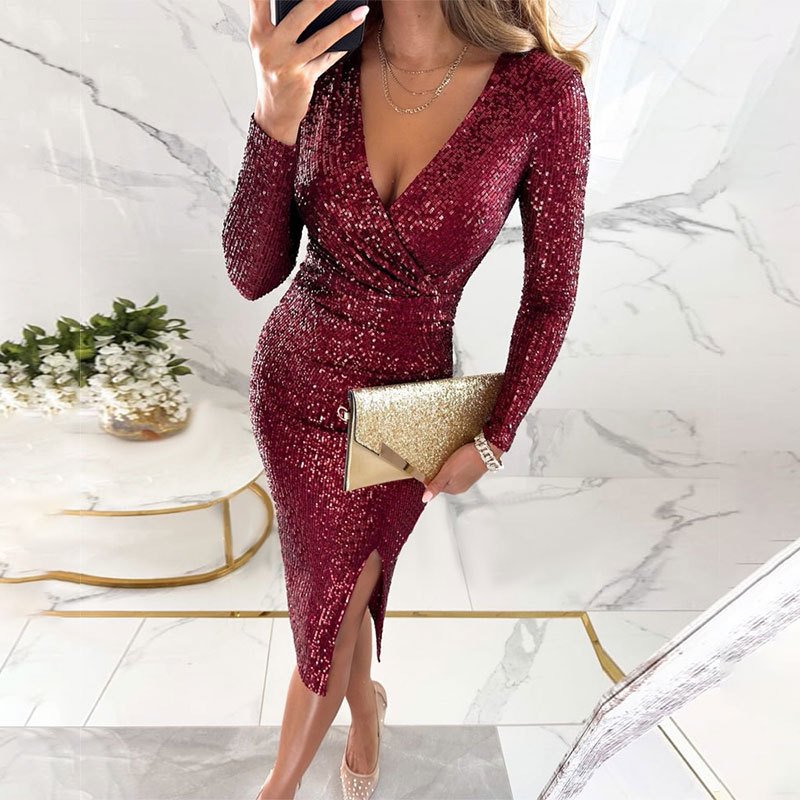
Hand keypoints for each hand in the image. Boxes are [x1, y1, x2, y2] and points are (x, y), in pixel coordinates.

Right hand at [249, 0, 369, 143]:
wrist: (274, 112)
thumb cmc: (274, 72)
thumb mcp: (268, 46)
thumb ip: (280, 24)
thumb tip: (315, 5)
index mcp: (258, 33)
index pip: (259, 0)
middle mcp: (270, 47)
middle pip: (298, 16)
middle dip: (320, 0)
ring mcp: (287, 65)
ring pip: (319, 39)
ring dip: (343, 25)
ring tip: (361, 12)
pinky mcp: (303, 80)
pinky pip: (326, 60)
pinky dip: (339, 49)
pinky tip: (352, 39)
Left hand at [420, 439, 504, 503]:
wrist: (486, 450)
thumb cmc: (467, 460)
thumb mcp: (447, 472)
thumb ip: (436, 485)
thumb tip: (425, 499)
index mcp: (453, 489)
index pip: (435, 486)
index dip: (430, 478)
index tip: (427, 469)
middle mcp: (460, 487)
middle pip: (443, 482)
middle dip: (437, 474)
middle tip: (434, 463)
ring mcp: (466, 480)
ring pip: (450, 476)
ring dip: (445, 470)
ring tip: (443, 460)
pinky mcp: (470, 472)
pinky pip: (457, 471)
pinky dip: (453, 466)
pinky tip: (454, 459)